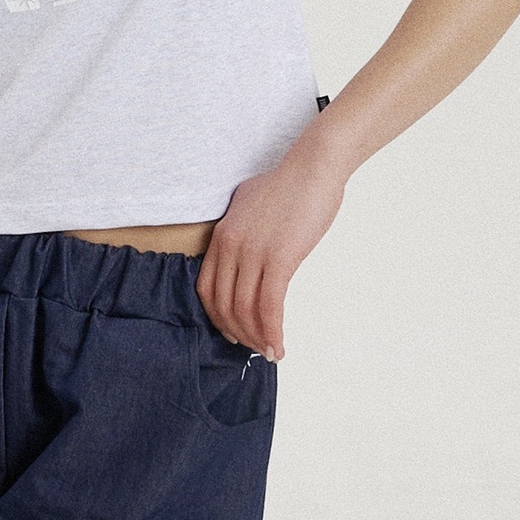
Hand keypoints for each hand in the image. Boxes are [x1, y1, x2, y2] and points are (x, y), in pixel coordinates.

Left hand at [195, 160, 346, 361]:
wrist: (313, 168)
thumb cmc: (288, 185)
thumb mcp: (248, 203)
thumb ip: (239, 227)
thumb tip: (243, 247)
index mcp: (221, 235)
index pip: (206, 289)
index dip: (217, 317)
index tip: (232, 330)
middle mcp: (230, 246)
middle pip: (223, 305)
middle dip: (237, 332)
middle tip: (253, 346)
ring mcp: (252, 253)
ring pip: (245, 310)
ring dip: (256, 338)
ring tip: (270, 351)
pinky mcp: (279, 259)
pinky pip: (269, 306)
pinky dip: (272, 332)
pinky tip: (279, 346)